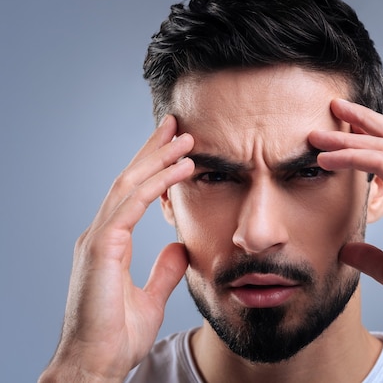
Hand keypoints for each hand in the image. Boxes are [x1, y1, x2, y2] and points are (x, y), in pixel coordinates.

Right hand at [40, 116, 194, 381]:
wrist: (94, 366)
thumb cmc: (116, 336)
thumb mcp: (150, 296)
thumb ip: (163, 269)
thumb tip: (179, 247)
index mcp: (109, 242)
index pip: (133, 194)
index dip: (153, 168)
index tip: (175, 148)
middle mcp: (100, 234)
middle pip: (129, 180)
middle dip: (153, 151)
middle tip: (176, 126)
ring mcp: (97, 240)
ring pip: (129, 186)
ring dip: (157, 159)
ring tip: (184, 139)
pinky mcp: (101, 250)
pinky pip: (131, 207)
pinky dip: (156, 185)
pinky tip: (177, 170)